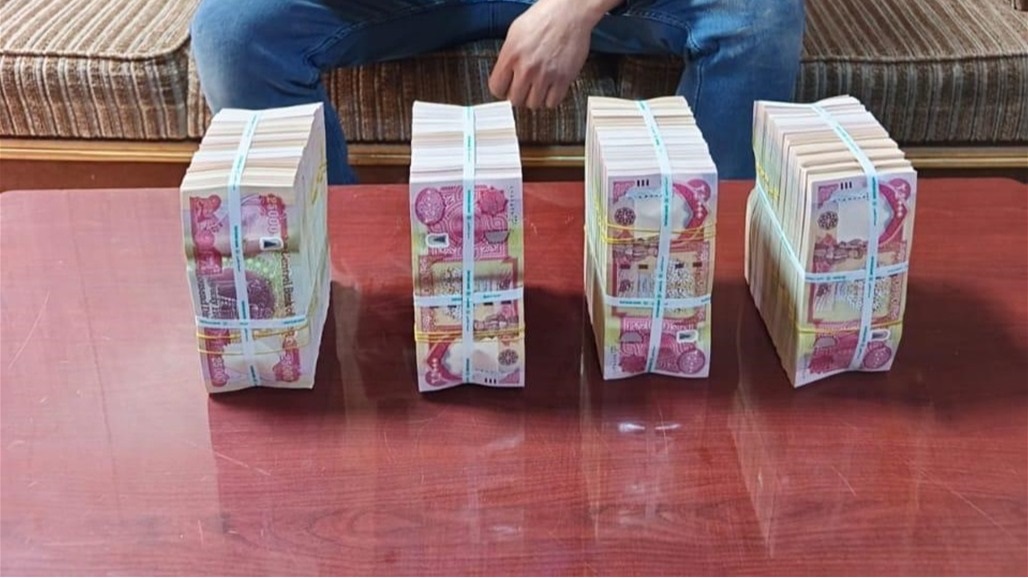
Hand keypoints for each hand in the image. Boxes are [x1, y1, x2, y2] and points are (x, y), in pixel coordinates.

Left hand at [489, 0, 612, 109]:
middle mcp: (526, 67)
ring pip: (533, 104)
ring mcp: (545, 75)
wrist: (570, 12)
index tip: (507, 89)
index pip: (497, 88)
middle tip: (524, 88)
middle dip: (519, 95)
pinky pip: (552, 102)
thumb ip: (508, 56)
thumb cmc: (545, 17)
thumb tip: (505, 74)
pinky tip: (551, 88)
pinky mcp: (563, 79)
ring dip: (535, 98)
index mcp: (511, 55)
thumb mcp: (515, 33)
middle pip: (515, 100)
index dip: (502, 90)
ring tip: (538, 87)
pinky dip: (551, 99)